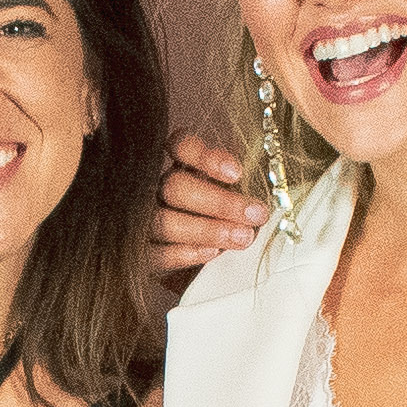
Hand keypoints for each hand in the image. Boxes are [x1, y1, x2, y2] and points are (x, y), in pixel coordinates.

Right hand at [147, 130, 266, 280]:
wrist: (194, 261)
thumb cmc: (222, 220)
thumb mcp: (233, 195)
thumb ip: (242, 184)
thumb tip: (265, 185)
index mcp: (178, 165)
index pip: (181, 146)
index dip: (206, 157)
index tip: (237, 173)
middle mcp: (155, 188)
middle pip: (175, 187)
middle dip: (219, 202)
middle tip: (255, 215)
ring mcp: (142, 221)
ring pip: (163, 221)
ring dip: (207, 229)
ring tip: (243, 237)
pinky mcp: (140, 255)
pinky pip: (155, 255)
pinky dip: (184, 253)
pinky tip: (212, 253)